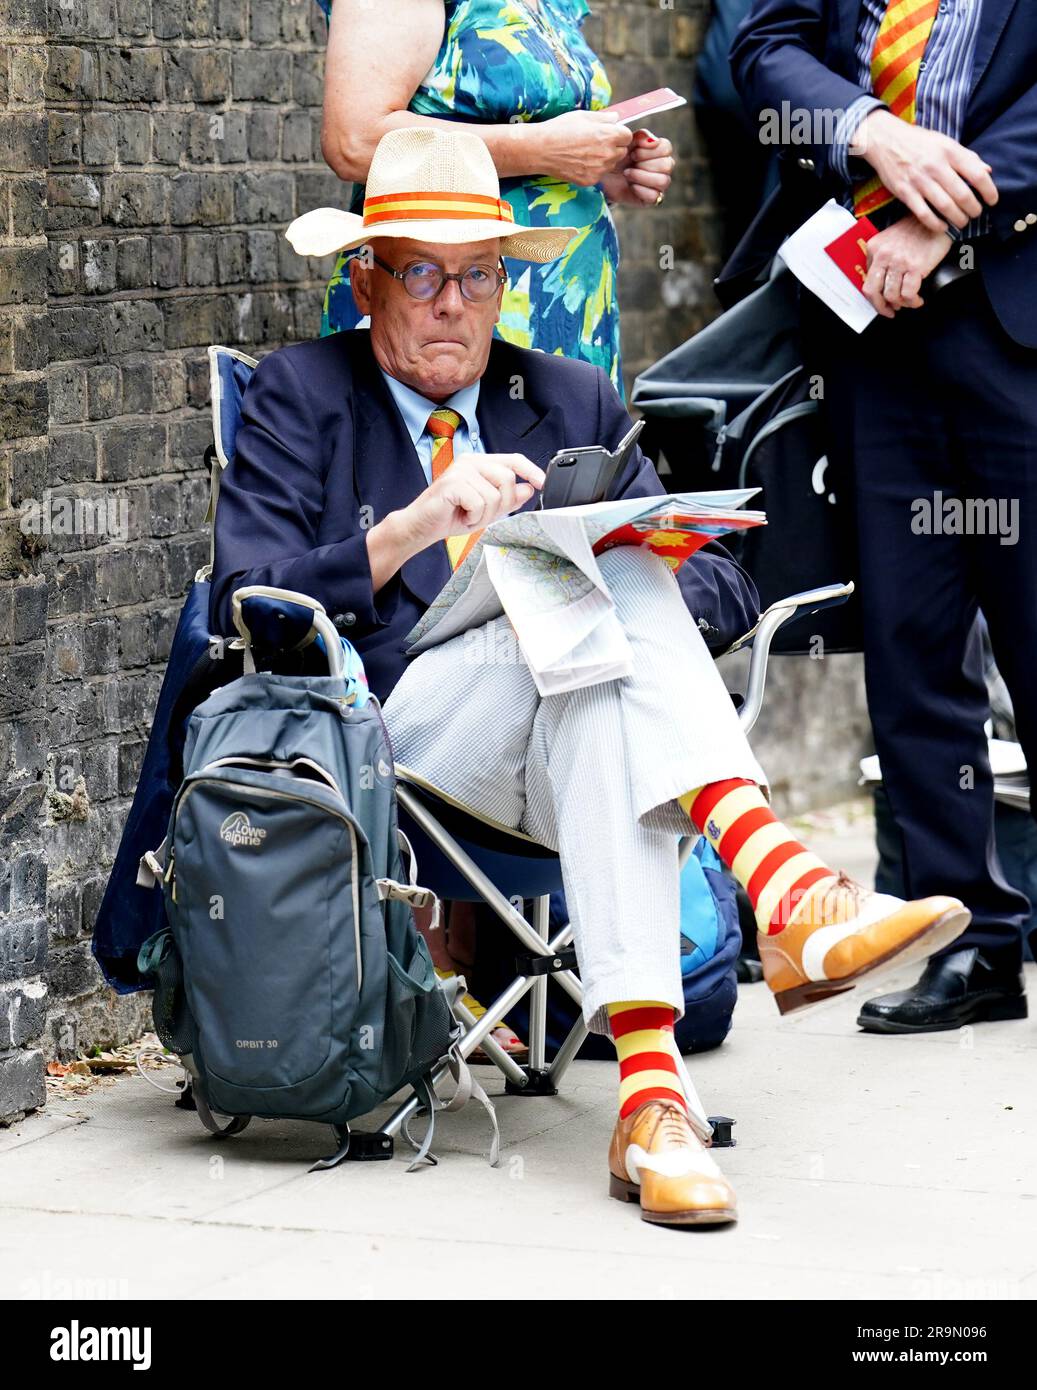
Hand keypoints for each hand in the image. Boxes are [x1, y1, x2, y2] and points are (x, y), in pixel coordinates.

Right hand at [399, 452, 544, 549]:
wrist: (421, 526)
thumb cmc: (450, 515)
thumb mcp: (487, 509)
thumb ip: (507, 498)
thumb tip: (528, 489)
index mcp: (480, 463)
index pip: (513, 459)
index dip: (531, 470)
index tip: (542, 483)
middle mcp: (470, 462)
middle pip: (508, 479)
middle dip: (502, 504)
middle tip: (483, 514)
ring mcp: (461, 470)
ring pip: (495, 495)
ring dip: (484, 514)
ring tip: (468, 515)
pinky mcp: (453, 483)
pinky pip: (480, 503)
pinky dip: (474, 517)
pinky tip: (462, 516)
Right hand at [538, 109, 632, 185]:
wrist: (542, 150)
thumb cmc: (560, 128)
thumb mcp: (583, 116)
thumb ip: (604, 118)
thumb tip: (616, 119)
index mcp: (608, 135)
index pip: (627, 136)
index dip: (619, 133)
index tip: (610, 133)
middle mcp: (607, 154)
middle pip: (622, 152)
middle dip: (614, 147)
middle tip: (596, 143)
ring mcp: (599, 169)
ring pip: (611, 164)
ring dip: (604, 159)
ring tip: (586, 152)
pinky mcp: (590, 180)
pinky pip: (599, 174)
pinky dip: (593, 169)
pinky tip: (580, 162)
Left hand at [600, 128, 674, 206]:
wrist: (605, 174)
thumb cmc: (618, 157)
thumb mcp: (627, 142)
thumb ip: (641, 136)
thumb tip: (654, 141)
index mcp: (660, 151)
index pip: (666, 148)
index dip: (649, 151)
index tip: (633, 153)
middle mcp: (663, 168)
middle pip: (667, 165)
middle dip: (644, 164)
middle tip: (630, 163)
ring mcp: (659, 184)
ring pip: (663, 181)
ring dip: (641, 176)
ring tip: (627, 174)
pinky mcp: (651, 199)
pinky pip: (654, 196)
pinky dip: (640, 190)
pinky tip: (630, 185)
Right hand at [852, 109, 997, 231]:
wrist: (886, 140)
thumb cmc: (919, 142)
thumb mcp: (946, 142)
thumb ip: (967, 157)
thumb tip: (987, 171)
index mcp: (949, 152)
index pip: (977, 174)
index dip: (989, 191)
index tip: (992, 200)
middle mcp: (936, 166)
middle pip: (962, 195)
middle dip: (973, 209)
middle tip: (976, 213)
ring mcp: (920, 181)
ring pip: (945, 207)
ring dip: (958, 219)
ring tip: (962, 221)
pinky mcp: (905, 193)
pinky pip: (924, 214)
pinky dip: (936, 224)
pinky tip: (942, 226)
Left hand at [861, 215, 953, 315]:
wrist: (937, 217)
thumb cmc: (916, 230)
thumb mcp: (890, 239)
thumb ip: (881, 258)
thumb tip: (880, 284)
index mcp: (874, 248)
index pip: (866, 282)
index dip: (874, 298)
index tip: (881, 304)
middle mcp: (884, 255)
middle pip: (873, 292)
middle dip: (881, 307)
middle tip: (891, 311)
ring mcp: (899, 261)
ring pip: (891, 296)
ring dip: (901, 304)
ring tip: (909, 302)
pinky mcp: (915, 266)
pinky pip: (908, 294)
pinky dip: (913, 302)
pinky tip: (918, 300)